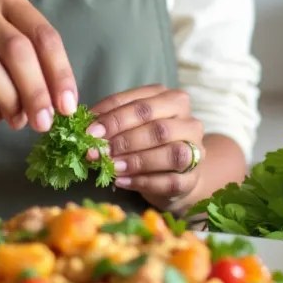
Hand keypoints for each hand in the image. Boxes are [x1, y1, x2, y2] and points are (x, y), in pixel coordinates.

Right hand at [0, 0, 77, 130]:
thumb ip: (40, 70)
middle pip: (15, 49)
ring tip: (17, 119)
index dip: (59, 72)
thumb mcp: (17, 55)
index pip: (42, 34)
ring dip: (9, 101)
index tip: (66, 106)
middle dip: (35, 90)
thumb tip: (60, 105)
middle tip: (44, 121)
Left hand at [88, 84, 203, 208]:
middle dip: (124, 140)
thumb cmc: (147, 142)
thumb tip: (87, 125)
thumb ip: (112, 121)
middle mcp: (189, 122)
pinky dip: (143, 181)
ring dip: (137, 161)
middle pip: (158, 128)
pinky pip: (171, 181)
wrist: (174, 173)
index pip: (141, 104)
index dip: (113, 117)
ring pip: (171, 153)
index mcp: (172, 100)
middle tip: (98, 151)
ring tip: (111, 166)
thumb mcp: (131, 125)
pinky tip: (122, 181)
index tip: (90, 131)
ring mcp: (196, 150)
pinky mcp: (193, 179)